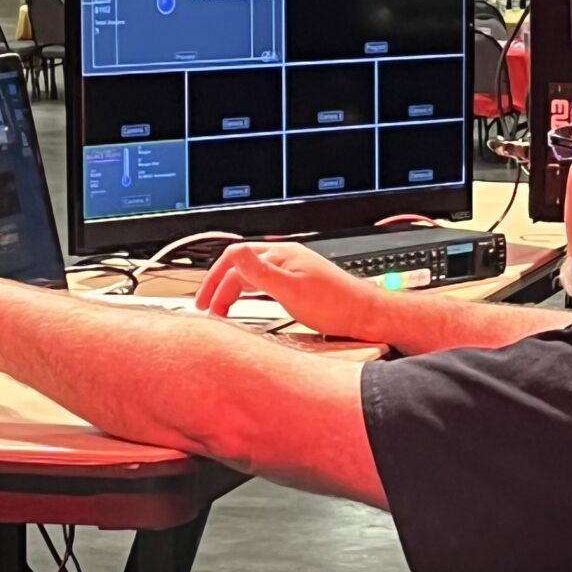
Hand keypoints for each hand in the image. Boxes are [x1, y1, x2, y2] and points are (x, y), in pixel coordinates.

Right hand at [194, 242, 384, 341]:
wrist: (367, 316)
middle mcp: (286, 259)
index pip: (235, 258)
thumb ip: (260, 273)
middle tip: (207, 309)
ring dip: (233, 292)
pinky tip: (248, 307)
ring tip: (220, 311)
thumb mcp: (291, 290)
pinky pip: (264, 286)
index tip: (204, 301)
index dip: (214, 279)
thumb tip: (234, 254)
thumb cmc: (337, 305)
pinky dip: (248, 296)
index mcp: (281, 255)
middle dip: (220, 286)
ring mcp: (293, 272)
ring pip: (252, 277)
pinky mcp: (300, 286)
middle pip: (241, 266)